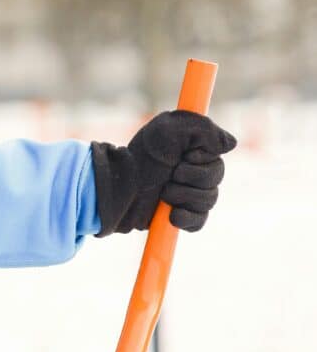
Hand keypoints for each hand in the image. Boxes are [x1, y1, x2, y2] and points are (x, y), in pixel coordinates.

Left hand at [92, 110, 236, 235]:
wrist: (118, 184)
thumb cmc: (142, 153)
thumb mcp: (170, 129)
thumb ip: (204, 130)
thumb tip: (232, 144)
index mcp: (195, 150)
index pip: (217, 160)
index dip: (201, 159)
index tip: (185, 155)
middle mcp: (195, 170)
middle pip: (216, 180)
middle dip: (192, 178)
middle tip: (171, 174)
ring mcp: (188, 193)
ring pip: (208, 201)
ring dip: (183, 195)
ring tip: (164, 191)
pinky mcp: (179, 213)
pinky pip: (198, 222)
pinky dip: (187, 219)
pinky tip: (172, 214)